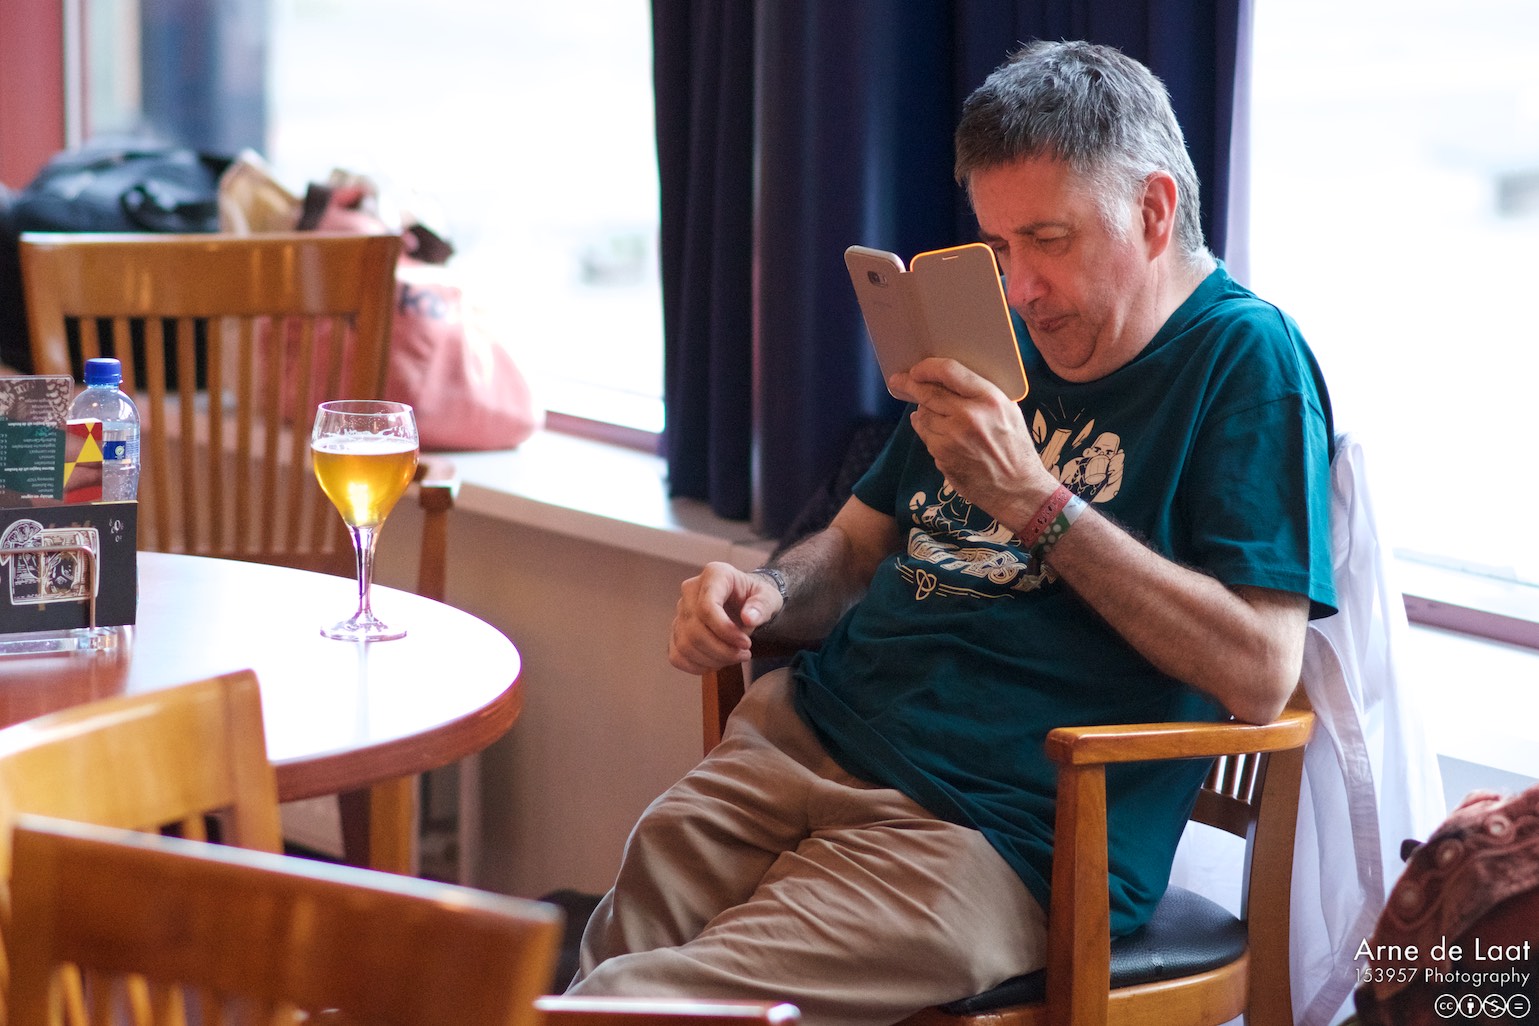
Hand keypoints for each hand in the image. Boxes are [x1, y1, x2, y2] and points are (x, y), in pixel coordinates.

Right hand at [668, 561, 783, 673]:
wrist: (745, 602)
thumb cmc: (756, 597)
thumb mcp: (769, 597)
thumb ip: (762, 606)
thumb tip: (748, 618)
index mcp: (714, 575)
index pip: (707, 607)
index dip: (725, 630)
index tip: (746, 644)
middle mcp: (691, 590)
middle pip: (695, 629)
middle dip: (721, 650)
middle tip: (743, 654)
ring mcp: (680, 610)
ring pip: (685, 644)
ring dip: (711, 660)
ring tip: (733, 658)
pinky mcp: (677, 630)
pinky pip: (677, 655)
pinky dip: (695, 666)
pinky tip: (716, 664)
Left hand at [891, 357, 1055, 528]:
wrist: (1018, 489)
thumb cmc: (1015, 448)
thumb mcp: (1008, 412)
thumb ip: (980, 394)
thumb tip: (947, 380)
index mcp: (989, 399)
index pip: (949, 371)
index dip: (928, 367)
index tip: (916, 368)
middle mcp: (969, 416)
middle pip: (928, 393)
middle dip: (910, 385)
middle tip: (898, 381)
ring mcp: (953, 438)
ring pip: (923, 415)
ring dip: (923, 412)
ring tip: (930, 412)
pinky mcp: (942, 456)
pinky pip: (926, 436)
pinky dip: (927, 431)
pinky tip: (936, 432)